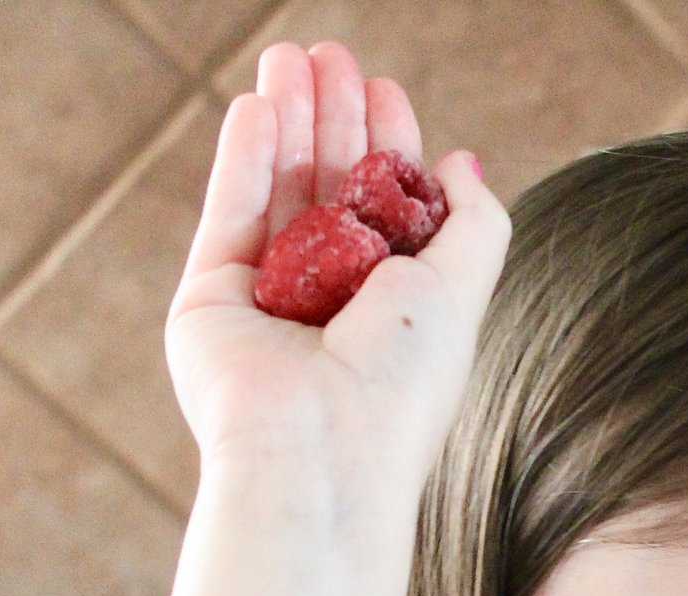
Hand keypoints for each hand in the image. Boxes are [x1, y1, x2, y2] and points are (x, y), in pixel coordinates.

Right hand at [167, 42, 508, 492]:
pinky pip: (230, 216)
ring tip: (291, 57)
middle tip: (333, 53)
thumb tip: (463, 162)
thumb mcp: (460, 292)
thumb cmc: (402, 383)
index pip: (389, 209)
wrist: (324, 451)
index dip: (389, 145)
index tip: (386, 89)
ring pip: (278, 191)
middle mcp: (332, 304)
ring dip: (287, 121)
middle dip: (333, 119)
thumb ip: (474, 225)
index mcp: (396, 308)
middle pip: (330, 189)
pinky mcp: (213, 301)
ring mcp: (270, 301)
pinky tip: (257, 106)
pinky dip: (243, 160)